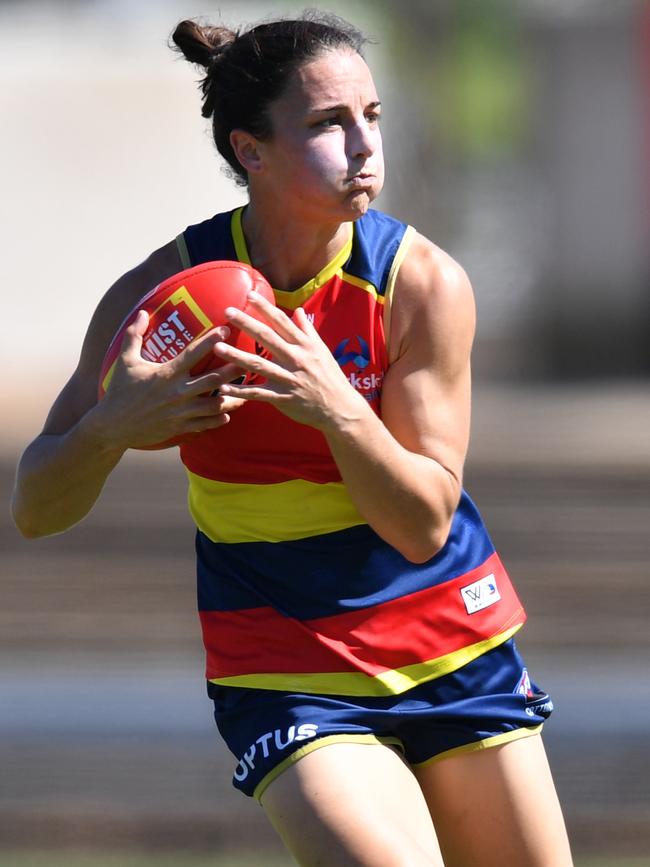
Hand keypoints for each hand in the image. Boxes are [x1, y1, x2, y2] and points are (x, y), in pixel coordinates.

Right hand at [91, 310, 245, 448]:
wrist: (113, 427)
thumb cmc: (119, 391)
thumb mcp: (125, 361)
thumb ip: (134, 335)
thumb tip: (142, 312)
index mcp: (166, 374)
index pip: (193, 354)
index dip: (211, 341)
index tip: (225, 330)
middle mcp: (177, 392)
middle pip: (214, 380)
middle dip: (234, 370)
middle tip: (251, 361)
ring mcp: (181, 412)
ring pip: (215, 404)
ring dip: (232, 398)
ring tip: (246, 391)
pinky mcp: (180, 427)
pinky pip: (205, 423)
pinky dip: (218, 419)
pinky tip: (227, 414)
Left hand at [214, 291, 366, 431]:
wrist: (340, 408)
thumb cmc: (330, 377)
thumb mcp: (322, 351)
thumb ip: (308, 330)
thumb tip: (298, 311)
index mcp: (305, 346)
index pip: (282, 322)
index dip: (265, 308)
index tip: (249, 295)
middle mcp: (296, 359)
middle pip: (268, 338)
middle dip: (247, 323)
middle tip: (227, 311)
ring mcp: (289, 379)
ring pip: (259, 365)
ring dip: (236, 356)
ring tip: (218, 347)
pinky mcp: (283, 398)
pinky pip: (258, 394)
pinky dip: (241, 392)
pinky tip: (224, 388)